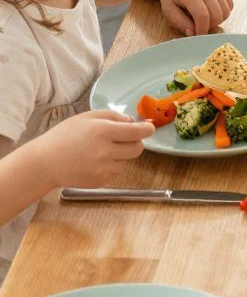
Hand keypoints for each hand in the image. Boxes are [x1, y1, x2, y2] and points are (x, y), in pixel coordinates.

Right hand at [39, 109, 154, 189]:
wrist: (46, 162)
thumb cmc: (65, 136)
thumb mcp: (86, 117)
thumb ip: (112, 116)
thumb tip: (133, 121)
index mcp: (102, 131)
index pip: (136, 132)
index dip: (147, 130)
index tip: (149, 128)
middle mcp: (105, 151)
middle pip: (137, 149)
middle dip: (136, 142)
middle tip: (125, 138)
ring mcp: (103, 168)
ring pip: (127, 161)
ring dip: (122, 154)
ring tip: (103, 149)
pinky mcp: (100, 180)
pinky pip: (116, 171)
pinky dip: (112, 165)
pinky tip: (95, 160)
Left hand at [157, 0, 233, 37]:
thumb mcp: (169, 11)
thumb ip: (181, 24)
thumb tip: (194, 34)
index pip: (202, 16)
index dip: (202, 30)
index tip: (198, 37)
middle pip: (216, 15)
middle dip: (210, 27)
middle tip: (199, 27)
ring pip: (226, 12)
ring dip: (217, 21)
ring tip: (205, 20)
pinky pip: (230, 6)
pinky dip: (223, 14)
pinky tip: (211, 12)